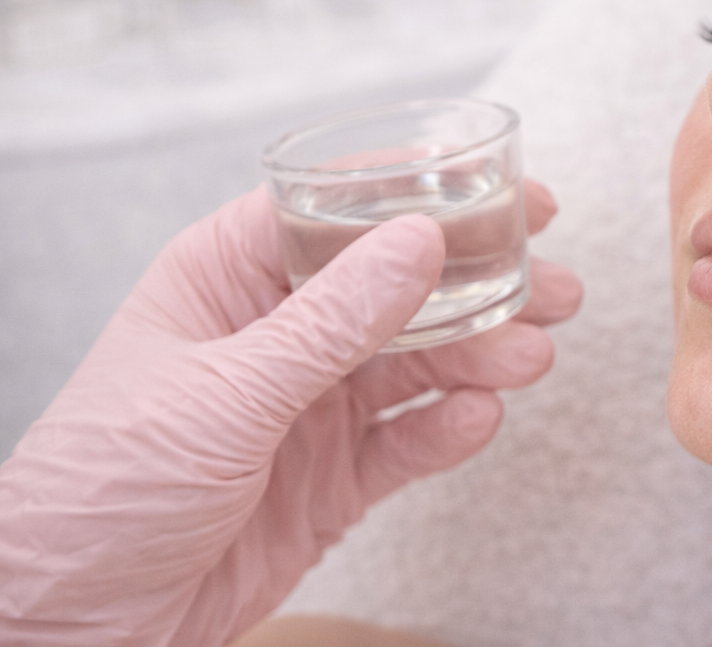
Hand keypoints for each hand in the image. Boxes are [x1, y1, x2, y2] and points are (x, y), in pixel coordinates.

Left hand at [0, 181, 580, 646]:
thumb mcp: (224, 392)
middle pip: (398, 288)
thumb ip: (331, 322)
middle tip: (552, 286)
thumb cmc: (103, 490)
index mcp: (228, 279)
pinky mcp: (330, 477)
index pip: (338, 210)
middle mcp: (276, 333)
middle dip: (479, 284)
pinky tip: (479, 419)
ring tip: (531, 356)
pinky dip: (448, 429)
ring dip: (480, 354)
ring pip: (416, 362)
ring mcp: (306, 406)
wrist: (75, 627)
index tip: (511, 193)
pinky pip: (407, 440)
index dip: (426, 196)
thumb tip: (420, 242)